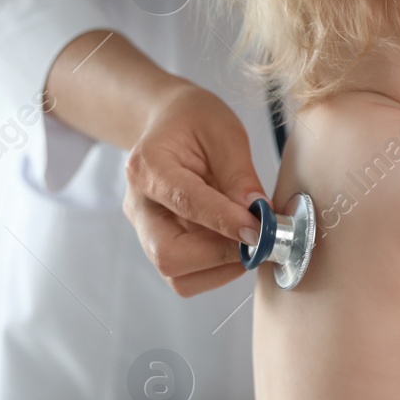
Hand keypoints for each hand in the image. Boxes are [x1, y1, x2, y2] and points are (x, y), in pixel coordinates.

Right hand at [122, 84, 266, 296]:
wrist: (169, 124)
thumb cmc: (194, 122)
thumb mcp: (224, 132)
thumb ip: (240, 174)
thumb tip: (259, 214)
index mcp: (148, 166)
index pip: (185, 203)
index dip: (225, 222)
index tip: (260, 230)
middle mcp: (139, 205)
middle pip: (168, 254)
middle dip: (219, 255)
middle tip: (259, 241)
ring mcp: (146, 230)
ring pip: (177, 275)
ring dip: (222, 266)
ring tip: (250, 239)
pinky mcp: (160, 246)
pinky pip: (187, 277)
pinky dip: (218, 269)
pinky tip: (236, 243)